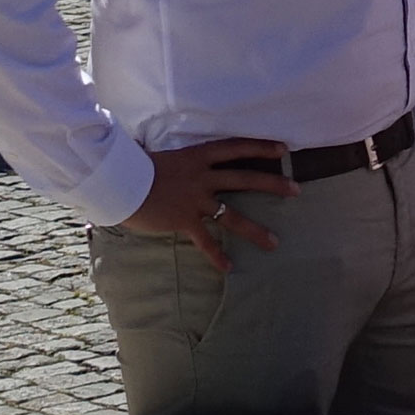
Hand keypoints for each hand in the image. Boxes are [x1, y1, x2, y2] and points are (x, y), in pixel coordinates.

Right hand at [121, 138, 296, 273]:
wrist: (117, 181)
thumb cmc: (134, 165)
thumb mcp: (163, 156)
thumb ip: (180, 160)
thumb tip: (177, 155)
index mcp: (198, 156)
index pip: (237, 148)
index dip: (261, 147)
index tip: (283, 148)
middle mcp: (202, 176)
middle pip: (246, 178)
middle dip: (273, 184)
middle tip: (297, 190)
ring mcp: (195, 199)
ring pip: (232, 215)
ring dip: (255, 230)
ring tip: (274, 243)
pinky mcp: (183, 220)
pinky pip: (205, 240)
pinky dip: (216, 255)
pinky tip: (229, 268)